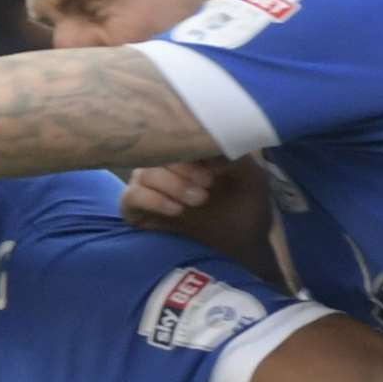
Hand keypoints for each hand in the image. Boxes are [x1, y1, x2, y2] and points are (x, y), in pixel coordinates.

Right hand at [120, 157, 272, 257]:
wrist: (241, 247)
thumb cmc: (246, 209)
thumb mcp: (252, 178)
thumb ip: (234, 156)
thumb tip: (206, 148)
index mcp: (189, 150)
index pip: (176, 133)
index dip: (191, 146)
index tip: (216, 167)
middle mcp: (163, 164)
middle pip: (156, 151)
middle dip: (183, 168)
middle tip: (208, 187)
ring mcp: (146, 186)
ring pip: (143, 173)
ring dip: (172, 185)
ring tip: (198, 201)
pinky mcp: (135, 210)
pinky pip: (130, 197)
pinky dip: (153, 200)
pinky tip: (177, 211)